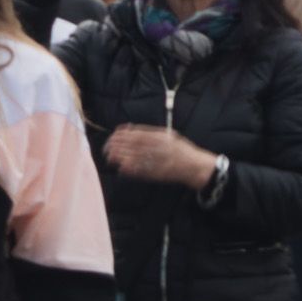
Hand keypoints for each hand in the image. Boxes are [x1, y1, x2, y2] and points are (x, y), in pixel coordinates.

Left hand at [103, 125, 218, 190]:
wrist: (195, 166)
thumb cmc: (182, 150)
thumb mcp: (169, 134)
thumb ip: (149, 131)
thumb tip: (128, 128)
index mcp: (161, 137)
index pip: (135, 134)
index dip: (121, 135)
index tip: (113, 136)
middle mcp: (158, 148)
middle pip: (131, 146)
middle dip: (116, 146)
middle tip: (106, 147)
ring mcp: (156, 161)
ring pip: (132, 158)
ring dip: (118, 157)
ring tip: (109, 156)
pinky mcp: (156, 173)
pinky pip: (138, 171)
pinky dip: (127, 169)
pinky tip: (120, 167)